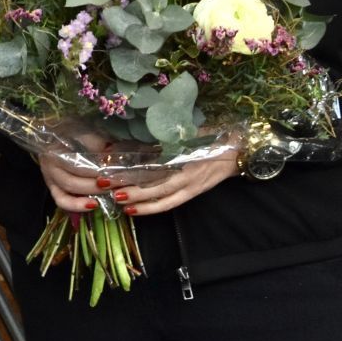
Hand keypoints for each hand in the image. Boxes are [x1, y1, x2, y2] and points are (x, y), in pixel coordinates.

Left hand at [38, 142, 239, 216]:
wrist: (237, 150)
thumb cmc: (209, 136)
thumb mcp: (187, 130)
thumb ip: (165, 134)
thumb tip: (135, 131)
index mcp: (184, 152)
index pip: (154, 161)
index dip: (132, 164)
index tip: (109, 162)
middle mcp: (186, 171)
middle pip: (154, 182)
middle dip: (128, 184)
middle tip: (104, 182)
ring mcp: (190, 184)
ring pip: (160, 196)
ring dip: (137, 200)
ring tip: (116, 200)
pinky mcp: (193, 193)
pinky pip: (170, 204)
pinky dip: (151, 208)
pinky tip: (133, 210)